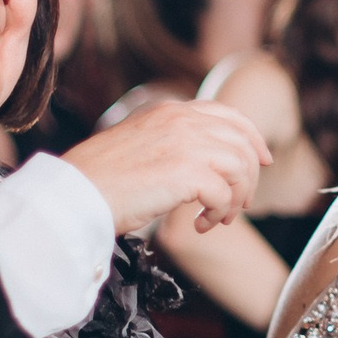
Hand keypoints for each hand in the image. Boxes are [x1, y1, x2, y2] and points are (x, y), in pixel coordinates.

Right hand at [64, 100, 271, 235]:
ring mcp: (186, 143)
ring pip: (239, 167)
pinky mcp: (186, 172)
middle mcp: (182, 120)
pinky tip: (199, 226)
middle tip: (239, 205)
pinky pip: (224, 194)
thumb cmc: (99, 179)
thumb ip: (172, 143)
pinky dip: (218, 213)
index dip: (252, 138)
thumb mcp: (140, 144)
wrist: (75, 193)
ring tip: (217, 219)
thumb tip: (204, 165)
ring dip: (234, 198)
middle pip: (242, 143)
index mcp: (170, 111)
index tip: (263, 160)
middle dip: (249, 177)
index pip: (228, 115)